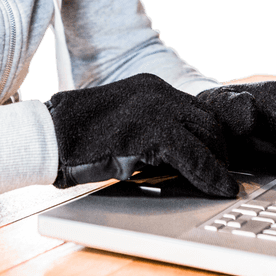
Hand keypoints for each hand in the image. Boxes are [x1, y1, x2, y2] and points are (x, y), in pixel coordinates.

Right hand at [45, 73, 237, 196]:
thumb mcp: (123, 123)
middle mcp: (158, 91)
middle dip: (221, 150)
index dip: (212, 136)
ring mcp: (156, 108)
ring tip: (224, 184)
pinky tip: (219, 188)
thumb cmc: (78, 138)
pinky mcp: (152, 130)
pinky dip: (212, 175)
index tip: (220, 156)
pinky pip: (195, 155)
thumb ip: (151, 130)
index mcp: (152, 86)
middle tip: (224, 174)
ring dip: (219, 164)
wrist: (50, 136)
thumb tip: (177, 157)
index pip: (197, 109)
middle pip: (208, 120)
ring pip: (208, 136)